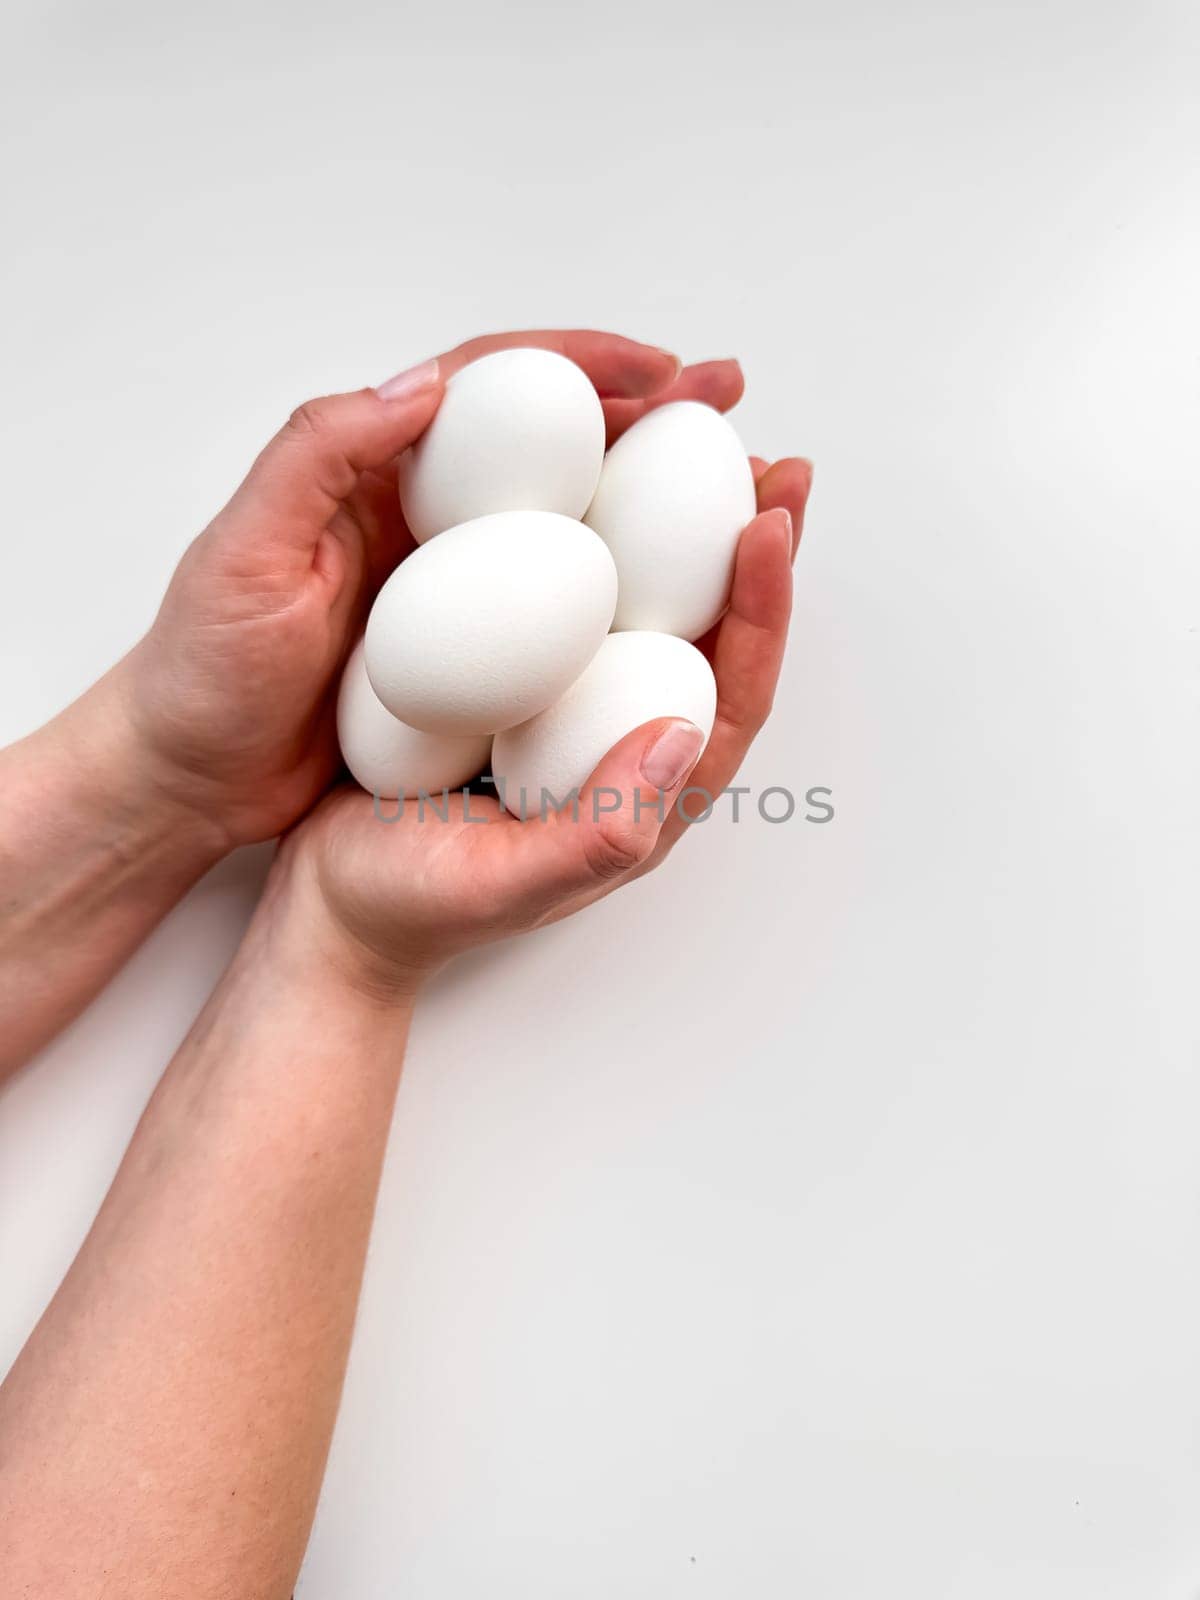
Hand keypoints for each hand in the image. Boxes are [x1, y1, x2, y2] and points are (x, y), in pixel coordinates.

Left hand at [115, 330, 743, 850]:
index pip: (494, 389)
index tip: (662, 368)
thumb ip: (321, 453)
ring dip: (653, 503)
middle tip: (733, 406)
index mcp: (376, 473)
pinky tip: (674, 599)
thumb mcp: (246, 554)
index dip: (583, 366)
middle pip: (554, 446)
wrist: (190, 776)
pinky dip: (620, 589)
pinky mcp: (462, 654)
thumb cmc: (204, 669)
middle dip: (649, 416)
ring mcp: (449, 587)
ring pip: (571, 523)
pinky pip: (557, 608)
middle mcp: (426, 518)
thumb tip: (424, 383)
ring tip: (735, 495)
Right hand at [276, 458, 812, 998]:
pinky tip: (584, 477)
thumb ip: (598, 829)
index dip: (763, 606)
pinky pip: (576, 599)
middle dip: (753, 549)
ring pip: (650, 606)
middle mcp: (620, 742)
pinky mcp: (520, 683)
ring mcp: (572, 710)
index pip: (735, 693)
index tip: (767, 521)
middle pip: (713, 636)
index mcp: (642, 795)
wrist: (331, 908)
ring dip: (687, 528)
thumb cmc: (410, 906)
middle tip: (779, 462)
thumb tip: (684, 732)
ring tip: (710, 446)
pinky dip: (596, 534)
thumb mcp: (500, 883)